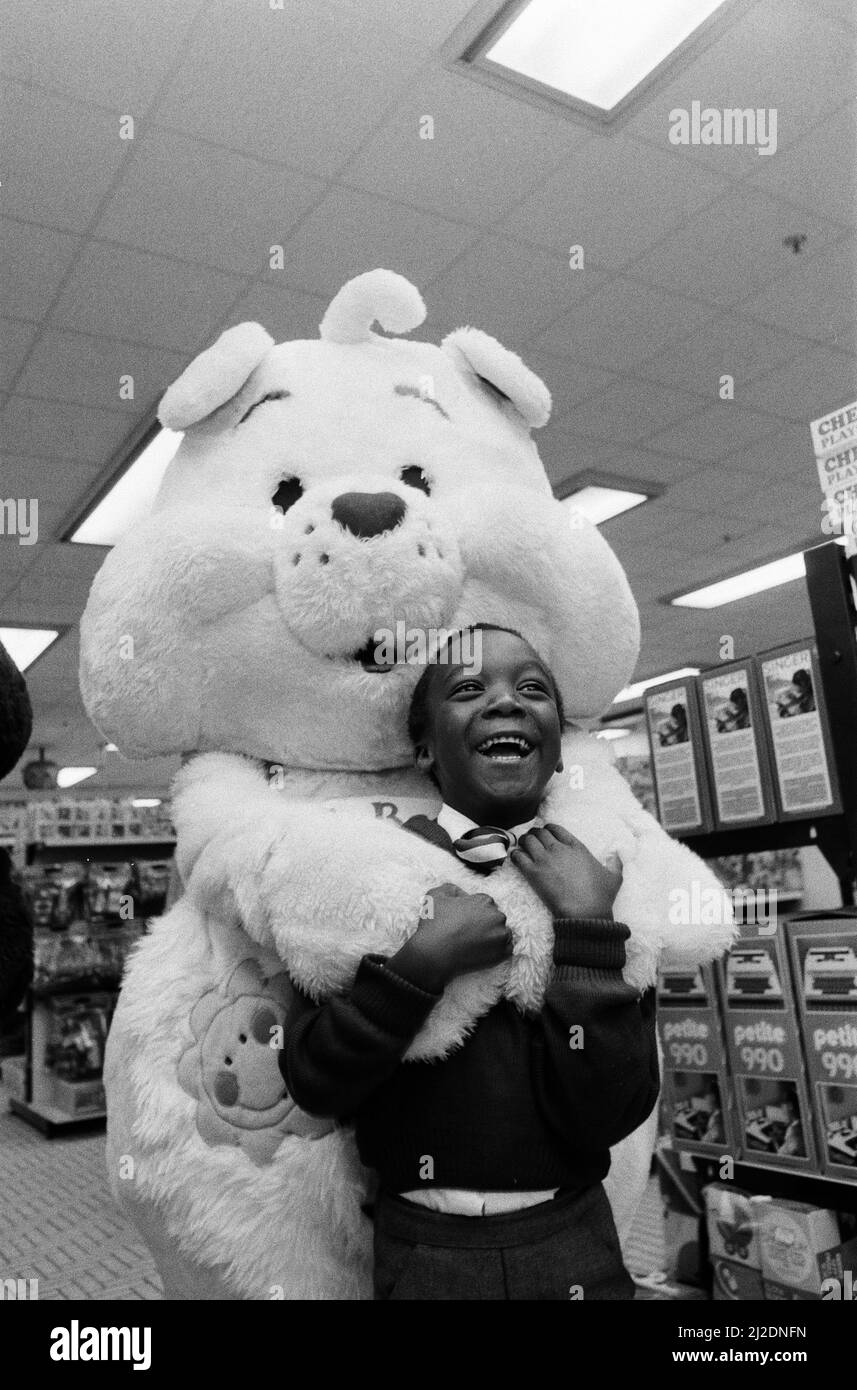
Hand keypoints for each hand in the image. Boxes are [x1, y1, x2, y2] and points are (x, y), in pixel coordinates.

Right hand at [391, 883, 511, 991]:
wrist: (433, 955)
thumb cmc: (434, 925)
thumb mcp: (435, 896)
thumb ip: (451, 888)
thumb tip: (461, 893)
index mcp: (484, 901)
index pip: (484, 903)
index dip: (473, 912)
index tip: (463, 921)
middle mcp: (497, 916)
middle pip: (494, 917)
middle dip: (484, 923)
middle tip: (468, 934)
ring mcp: (501, 935)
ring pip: (501, 932)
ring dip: (492, 936)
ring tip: (474, 943)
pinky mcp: (502, 954)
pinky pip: (506, 949)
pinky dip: (497, 950)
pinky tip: (482, 951)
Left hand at [510, 824, 621, 919]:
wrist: (585, 914)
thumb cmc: (601, 897)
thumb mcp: (614, 877)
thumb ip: (615, 863)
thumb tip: (618, 854)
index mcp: (576, 847)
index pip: (556, 828)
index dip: (548, 829)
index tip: (545, 834)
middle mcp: (559, 849)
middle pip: (539, 832)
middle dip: (533, 834)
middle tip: (531, 841)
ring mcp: (545, 860)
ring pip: (527, 840)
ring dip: (523, 842)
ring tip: (522, 848)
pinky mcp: (533, 873)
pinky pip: (517, 856)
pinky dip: (514, 855)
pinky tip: (516, 859)